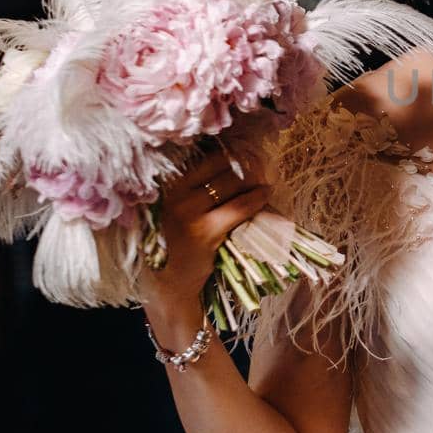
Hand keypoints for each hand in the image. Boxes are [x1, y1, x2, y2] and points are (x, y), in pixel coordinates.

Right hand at [140, 146, 272, 312]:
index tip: (246, 151)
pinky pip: (239, 207)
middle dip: (245, 164)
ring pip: (231, 184)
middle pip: (220, 167)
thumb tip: (235, 158)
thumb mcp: (179, 208)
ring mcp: (187, 213)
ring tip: (263, 181)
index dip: (229, 152)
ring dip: (252, 180)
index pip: (204, 157)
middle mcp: (173, 194)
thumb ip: (196, 186)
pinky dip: (256, 198)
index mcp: (167, 185)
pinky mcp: (204, 232)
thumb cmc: (178, 241)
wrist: (170, 281)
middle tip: (260, 164)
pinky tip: (265, 194)